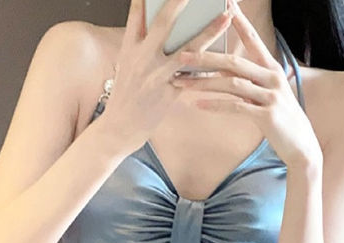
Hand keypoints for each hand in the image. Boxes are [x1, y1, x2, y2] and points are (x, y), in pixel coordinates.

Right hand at [99, 0, 235, 152]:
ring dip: (209, 31)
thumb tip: (155, 28)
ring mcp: (156, 76)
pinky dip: (208, 70)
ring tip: (226, 16)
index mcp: (129, 49)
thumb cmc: (124, 98)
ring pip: (187, 49)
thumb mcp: (125, 67)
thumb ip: (139, 45)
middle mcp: (142, 59)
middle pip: (164, 23)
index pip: (137, 14)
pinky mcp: (167, 93)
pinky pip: (193, 78)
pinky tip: (223, 60)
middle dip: (181, 2)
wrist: (117, 129)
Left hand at [171, 0, 321, 167]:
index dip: (239, 23)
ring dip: (203, 83)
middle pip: (234, 62)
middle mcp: (272, 78)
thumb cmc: (279, 119)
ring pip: (232, 84)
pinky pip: (235, 107)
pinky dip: (215, 105)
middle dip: (206, 58)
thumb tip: (223, 71)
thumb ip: (248, 81)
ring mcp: (270, 96)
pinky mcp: (266, 115)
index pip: (253, 41)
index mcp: (272, 68)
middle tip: (182, 54)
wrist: (300, 145)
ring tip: (181, 83)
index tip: (226, 6)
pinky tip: (197, 104)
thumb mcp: (265, 95)